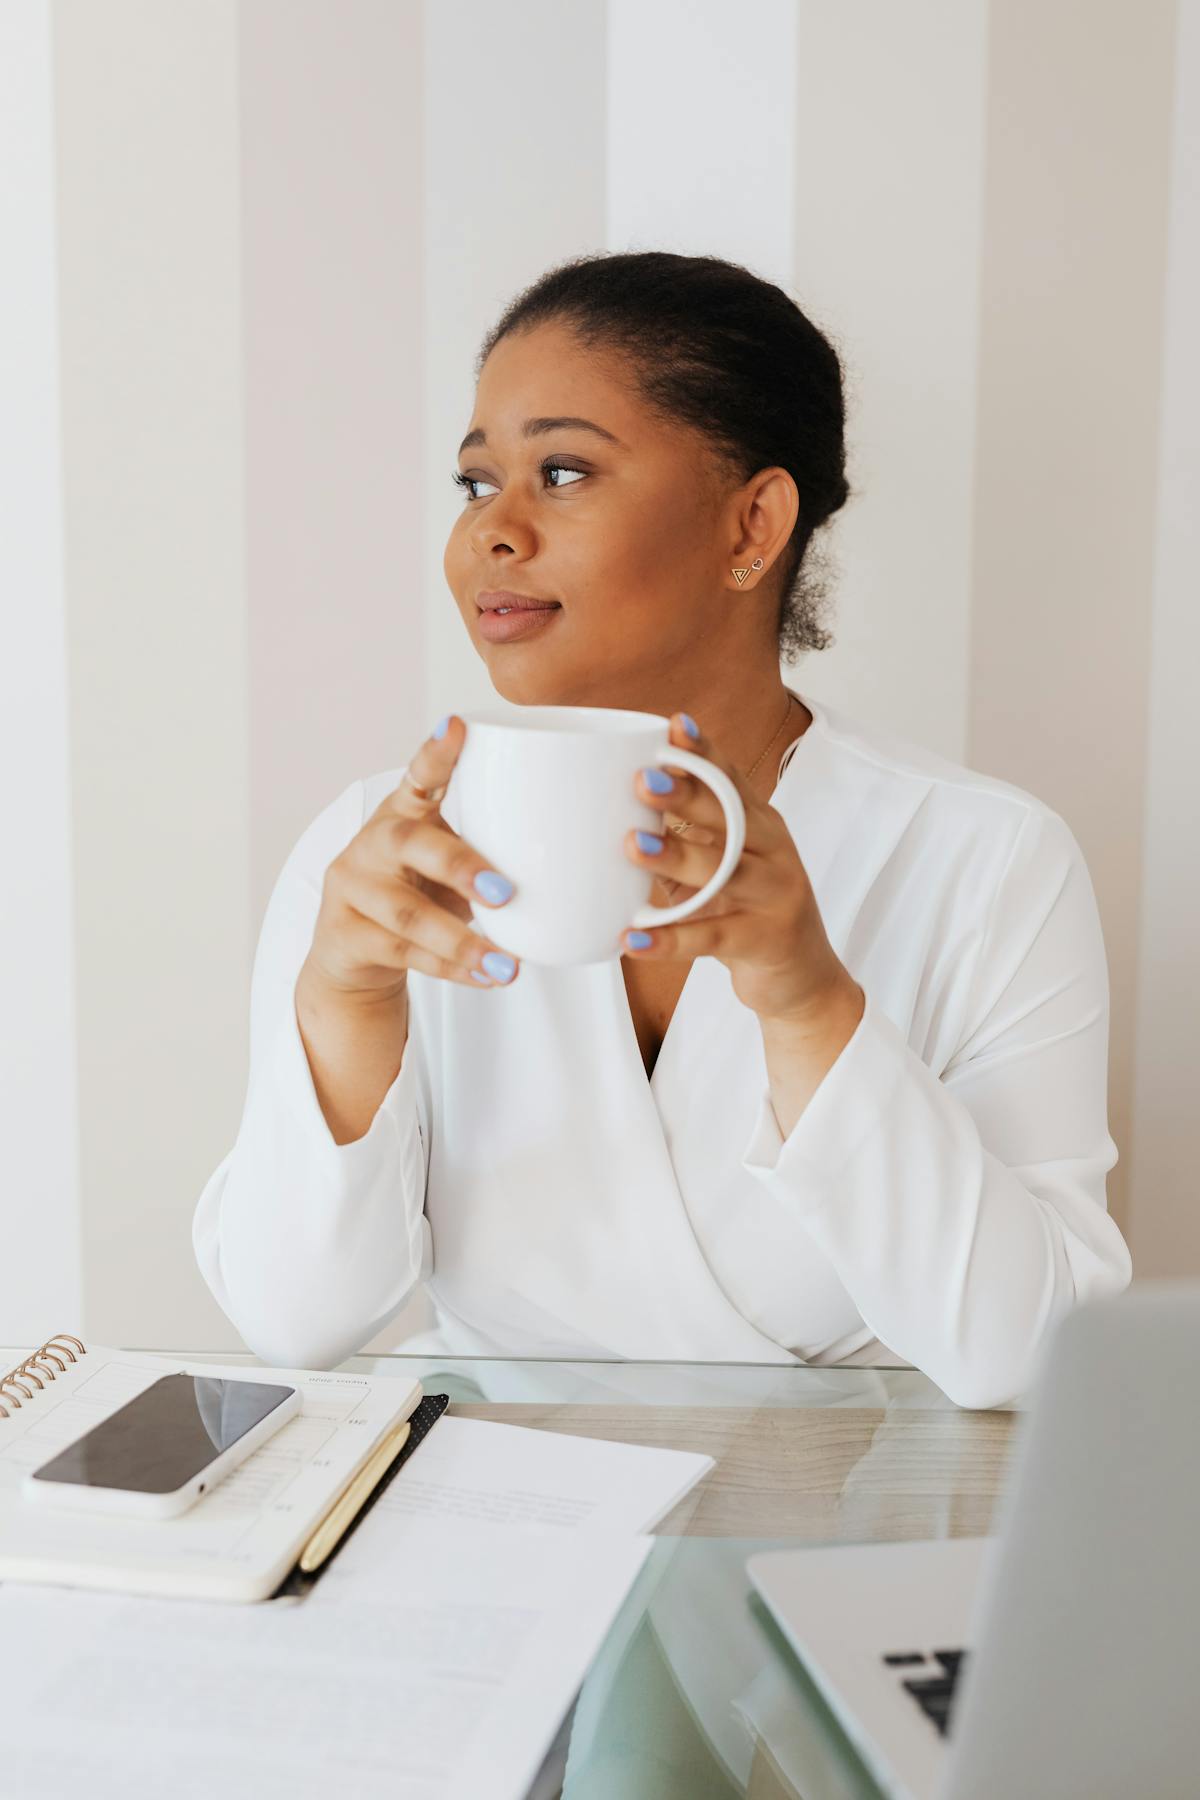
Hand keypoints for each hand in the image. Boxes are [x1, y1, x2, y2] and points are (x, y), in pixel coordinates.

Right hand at [304, 715, 519, 999]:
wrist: (353, 953)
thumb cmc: (421, 892)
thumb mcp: (448, 863)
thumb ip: (492, 852)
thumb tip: (586, 860)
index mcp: (403, 812)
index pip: (418, 774)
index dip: (437, 752)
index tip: (459, 726)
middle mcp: (372, 842)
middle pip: (409, 844)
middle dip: (459, 866)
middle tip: (505, 892)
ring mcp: (352, 888)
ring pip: (406, 914)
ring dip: (462, 942)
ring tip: (508, 966)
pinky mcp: (344, 935)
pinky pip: (403, 955)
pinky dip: (451, 969)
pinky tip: (487, 977)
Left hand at [621, 713, 856, 1023]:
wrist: (803, 979)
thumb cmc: (748, 913)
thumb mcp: (722, 869)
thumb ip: (683, 841)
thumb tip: (613, 813)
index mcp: (761, 827)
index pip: (733, 780)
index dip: (705, 753)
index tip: (674, 726)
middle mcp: (774, 854)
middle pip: (732, 818)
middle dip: (688, 794)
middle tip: (642, 780)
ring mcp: (774, 897)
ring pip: (725, 872)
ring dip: (676, 857)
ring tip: (632, 845)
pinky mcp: (764, 941)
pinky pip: (713, 937)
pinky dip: (672, 939)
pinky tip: (635, 938)